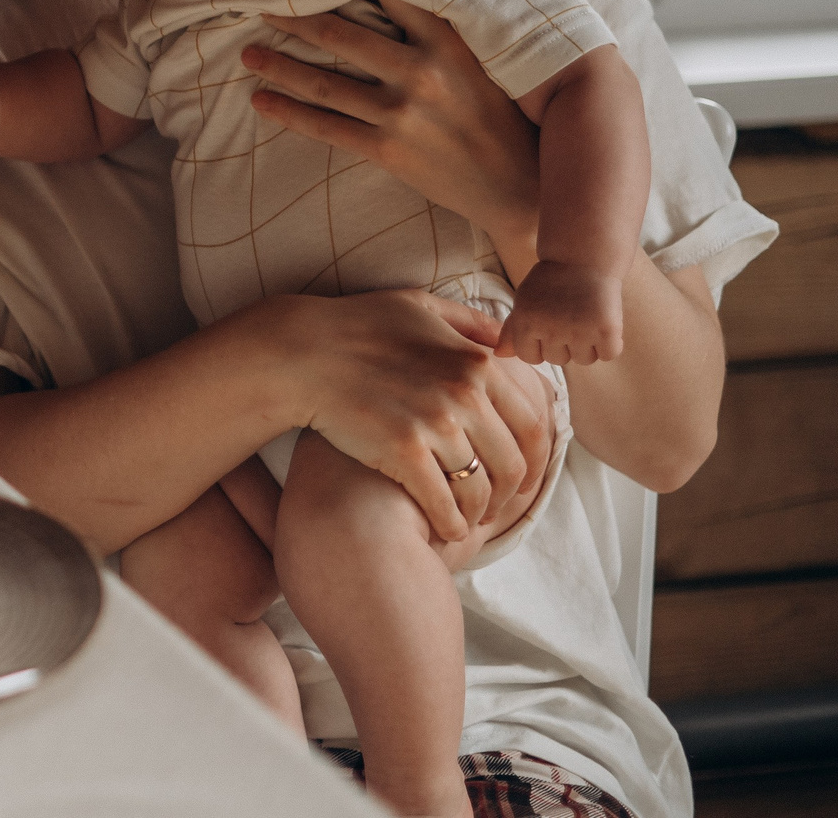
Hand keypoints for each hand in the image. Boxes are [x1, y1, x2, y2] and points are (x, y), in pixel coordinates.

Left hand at [244, 0, 541, 257]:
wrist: (519, 187)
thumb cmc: (504, 118)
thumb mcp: (486, 62)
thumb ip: (446, 30)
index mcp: (449, 42)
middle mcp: (422, 72)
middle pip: (340, 35)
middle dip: (294, 18)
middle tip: (262, 6)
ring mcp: (402, 113)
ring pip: (323, 82)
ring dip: (279, 65)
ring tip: (247, 53)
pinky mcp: (387, 150)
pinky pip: (325, 127)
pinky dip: (288, 112)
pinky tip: (260, 100)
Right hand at [260, 289, 553, 541]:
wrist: (300, 352)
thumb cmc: (357, 326)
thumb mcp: (420, 307)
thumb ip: (470, 323)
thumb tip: (508, 342)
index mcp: (476, 362)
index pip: (533, 424)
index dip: (537, 459)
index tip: (526, 476)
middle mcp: (464, 393)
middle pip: (513, 462)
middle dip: (511, 494)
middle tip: (498, 506)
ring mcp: (434, 423)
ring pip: (480, 488)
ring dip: (480, 513)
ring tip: (470, 520)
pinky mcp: (402, 450)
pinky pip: (443, 501)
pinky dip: (451, 523)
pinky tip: (446, 529)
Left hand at [498, 262, 624, 364]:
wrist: (583, 257)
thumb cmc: (550, 282)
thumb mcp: (524, 300)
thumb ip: (512, 329)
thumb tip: (500, 355)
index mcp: (526, 322)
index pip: (530, 357)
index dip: (540, 346)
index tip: (548, 328)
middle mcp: (551, 329)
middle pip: (559, 360)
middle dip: (564, 345)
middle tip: (570, 318)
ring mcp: (580, 330)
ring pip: (584, 359)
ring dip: (588, 345)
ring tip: (587, 318)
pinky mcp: (607, 329)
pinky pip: (609, 354)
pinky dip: (610, 344)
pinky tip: (605, 323)